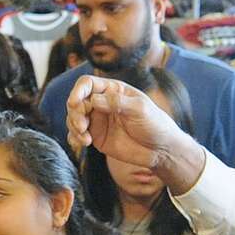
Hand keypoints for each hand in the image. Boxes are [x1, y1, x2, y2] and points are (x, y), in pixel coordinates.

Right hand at [66, 75, 204, 194]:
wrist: (161, 149)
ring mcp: (98, 120)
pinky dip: (74, 138)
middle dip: (75, 114)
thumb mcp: (140, 109)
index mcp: (113, 90)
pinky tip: (81, 144)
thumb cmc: (155, 124)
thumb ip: (117, 103)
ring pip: (74, 118)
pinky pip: (78, 135)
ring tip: (85, 139)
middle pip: (77, 102)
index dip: (78, 91)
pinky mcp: (96, 137)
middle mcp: (102, 103)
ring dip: (73, 127)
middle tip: (82, 127)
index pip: (88, 84)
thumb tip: (94, 100)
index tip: (74, 103)